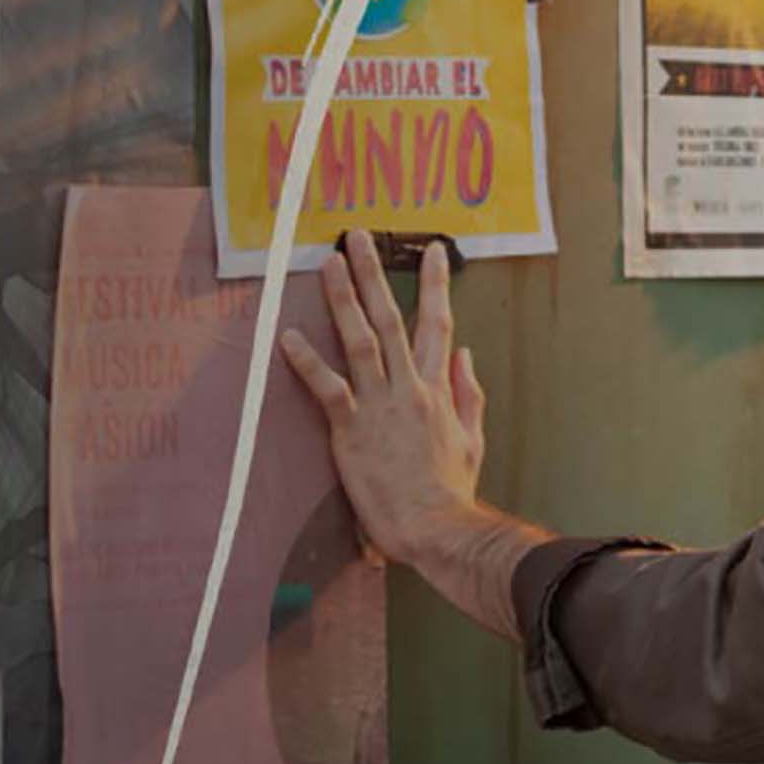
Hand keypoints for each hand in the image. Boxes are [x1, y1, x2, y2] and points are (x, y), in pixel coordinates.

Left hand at [279, 229, 488, 566]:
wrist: (438, 527)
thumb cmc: (452, 491)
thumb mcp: (474, 439)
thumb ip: (468, 394)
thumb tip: (467, 357)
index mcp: (437, 389)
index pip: (438, 324)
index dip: (435, 285)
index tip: (434, 251)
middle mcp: (408, 387)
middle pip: (392, 317)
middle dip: (375, 273)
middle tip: (359, 236)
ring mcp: (379, 405)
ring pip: (361, 338)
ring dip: (343, 298)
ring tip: (329, 263)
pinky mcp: (352, 429)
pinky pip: (328, 387)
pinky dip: (308, 361)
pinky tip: (289, 336)